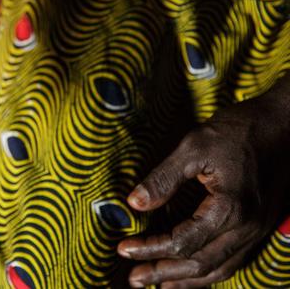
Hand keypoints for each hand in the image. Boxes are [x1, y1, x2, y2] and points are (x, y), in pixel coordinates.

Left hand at [117, 95, 289, 287]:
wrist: (284, 124)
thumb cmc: (238, 131)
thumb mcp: (194, 147)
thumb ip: (164, 178)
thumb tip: (134, 203)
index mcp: (230, 209)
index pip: (182, 242)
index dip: (150, 249)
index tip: (123, 249)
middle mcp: (247, 228)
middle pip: (200, 263)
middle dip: (163, 273)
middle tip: (133, 279)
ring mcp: (257, 230)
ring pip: (219, 269)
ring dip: (185, 280)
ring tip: (157, 286)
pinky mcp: (259, 226)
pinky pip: (233, 260)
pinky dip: (209, 273)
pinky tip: (191, 275)